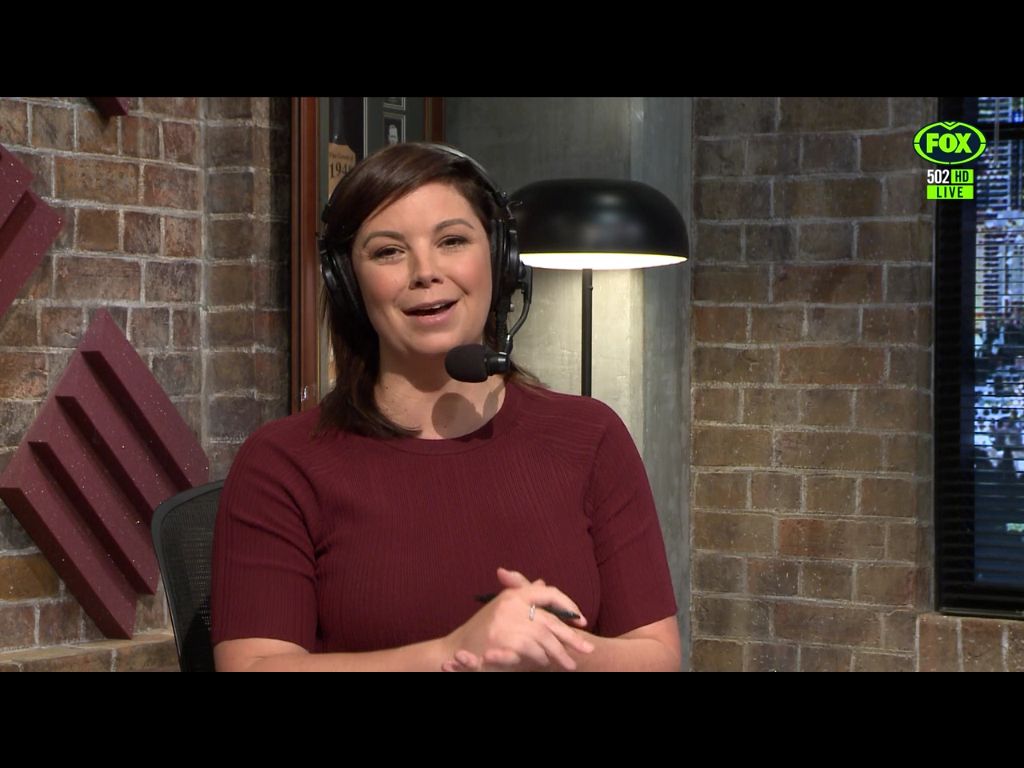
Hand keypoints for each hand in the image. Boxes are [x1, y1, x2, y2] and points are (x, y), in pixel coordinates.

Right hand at [441, 567, 593, 671]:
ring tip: (571, 664)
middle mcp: (512, 604)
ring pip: (545, 637)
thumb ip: (523, 594)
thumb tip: (544, 584)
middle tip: (589, 648)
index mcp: (514, 594)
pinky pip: (533, 649)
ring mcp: (507, 621)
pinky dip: (542, 658)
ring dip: (560, 653)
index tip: (581, 620)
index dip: (568, 606)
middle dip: (571, 636)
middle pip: (551, 619)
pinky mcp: (505, 640)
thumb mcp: (502, 606)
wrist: (456, 650)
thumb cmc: (482, 630)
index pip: (549, 593)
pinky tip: (546, 663)